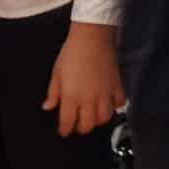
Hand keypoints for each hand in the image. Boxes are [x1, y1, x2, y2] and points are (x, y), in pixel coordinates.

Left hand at [43, 21, 124, 137]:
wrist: (93, 37)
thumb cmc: (71, 52)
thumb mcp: (56, 72)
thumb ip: (53, 92)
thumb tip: (48, 106)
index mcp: (72, 96)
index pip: (68, 122)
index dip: (65, 130)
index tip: (63, 132)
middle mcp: (89, 99)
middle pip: (88, 125)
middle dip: (81, 128)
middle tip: (77, 124)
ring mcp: (105, 93)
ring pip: (105, 118)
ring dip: (97, 120)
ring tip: (92, 116)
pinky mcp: (117, 86)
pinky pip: (120, 103)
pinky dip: (115, 107)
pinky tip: (109, 103)